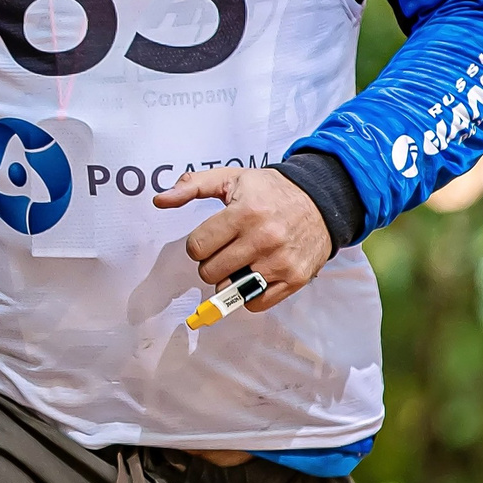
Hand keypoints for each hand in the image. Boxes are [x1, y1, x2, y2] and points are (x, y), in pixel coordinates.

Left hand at [152, 165, 330, 311]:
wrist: (323, 200)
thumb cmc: (271, 190)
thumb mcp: (232, 178)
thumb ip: (192, 186)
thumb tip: (159, 200)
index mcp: (244, 212)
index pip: (197, 247)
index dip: (198, 244)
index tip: (210, 239)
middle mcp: (263, 238)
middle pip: (210, 271)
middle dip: (212, 262)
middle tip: (226, 250)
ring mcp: (280, 261)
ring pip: (230, 289)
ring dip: (229, 279)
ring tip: (241, 261)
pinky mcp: (295, 279)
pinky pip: (256, 304)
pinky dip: (250, 295)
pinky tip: (255, 275)